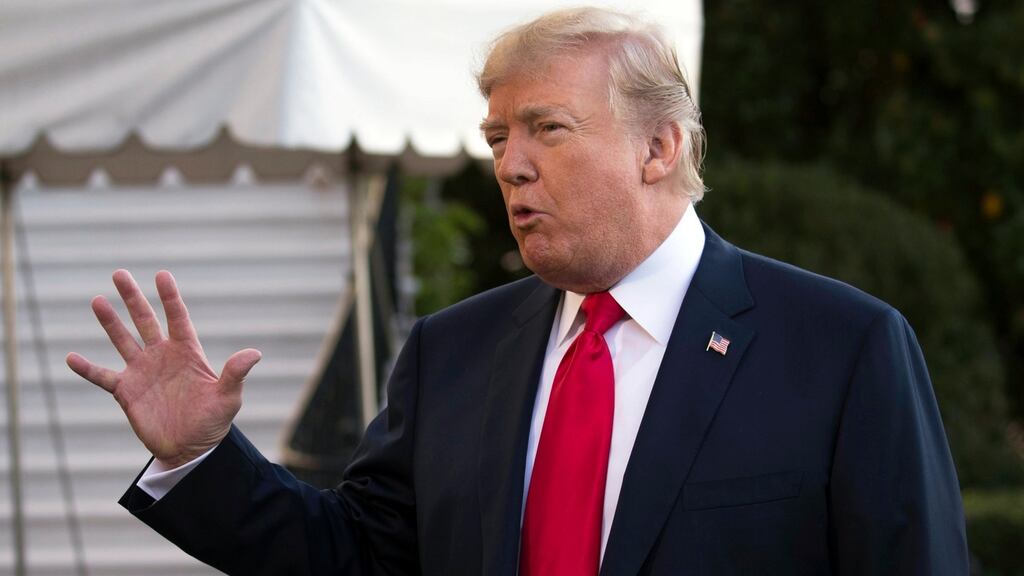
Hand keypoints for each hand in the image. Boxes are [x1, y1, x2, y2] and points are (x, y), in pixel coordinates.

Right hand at [66, 270, 261, 468]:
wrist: (190, 449)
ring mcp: (142, 372)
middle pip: (145, 320)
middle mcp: (162, 356)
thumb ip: (235, 374)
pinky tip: (71, 357)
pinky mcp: (126, 391)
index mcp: (187, 352)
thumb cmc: (212, 422)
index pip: (177, 318)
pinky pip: (102, 376)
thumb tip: (254, 353)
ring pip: (122, 340)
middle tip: (119, 273)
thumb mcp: (228, 398)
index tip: (161, 275)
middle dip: (133, 298)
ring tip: (98, 301)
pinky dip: (87, 369)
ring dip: (110, 322)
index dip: (170, 297)